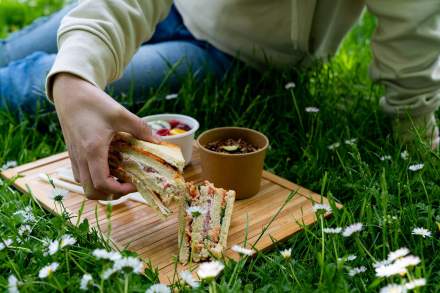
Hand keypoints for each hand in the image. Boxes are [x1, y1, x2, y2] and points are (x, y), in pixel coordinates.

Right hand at [53, 73, 158, 199]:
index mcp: (93, 150)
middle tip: (127, 185)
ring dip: (101, 188)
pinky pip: (80, 175)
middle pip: (91, 191)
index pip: (102, 183)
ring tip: (119, 178)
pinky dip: (93, 179)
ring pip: (84, 185)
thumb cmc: (94, 103)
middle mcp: (81, 158)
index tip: (134, 184)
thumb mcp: (121, 114)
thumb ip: (140, 129)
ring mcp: (74, 157)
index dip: (120, 190)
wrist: (70, 93)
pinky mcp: (72, 153)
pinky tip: (108, 168)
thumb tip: (158, 142)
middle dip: (110, 195)